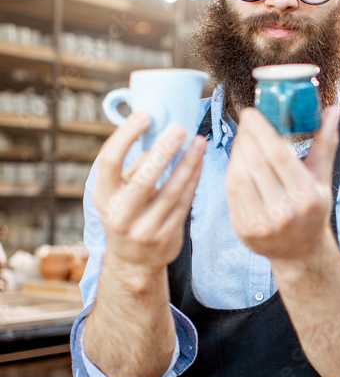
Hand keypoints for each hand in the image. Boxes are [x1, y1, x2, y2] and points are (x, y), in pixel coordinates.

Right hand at [93, 112, 206, 269]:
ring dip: (188, 164)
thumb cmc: (127, 212)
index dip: (126, 136)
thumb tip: (158, 138)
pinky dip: (193, 180)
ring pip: (171, 192)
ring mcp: (144, 229)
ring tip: (198, 142)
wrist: (133, 261)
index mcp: (103, 197)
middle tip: (180, 129)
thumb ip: (133, 168)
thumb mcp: (118, 193)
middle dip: (164, 152)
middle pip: (144, 179)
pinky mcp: (166, 237)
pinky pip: (184, 203)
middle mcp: (120, 215)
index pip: (109, 161)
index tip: (144, 115)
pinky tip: (199, 163)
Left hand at [226, 105, 339, 262]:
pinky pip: (231, 193)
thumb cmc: (312, 210)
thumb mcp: (323, 178)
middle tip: (245, 121)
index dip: (261, 131)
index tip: (251, 112)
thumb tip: (331, 110)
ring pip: (239, 177)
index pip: (279, 156)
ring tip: (242, 139)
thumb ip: (325, 143)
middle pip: (257, 164)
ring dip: (236, 153)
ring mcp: (262, 224)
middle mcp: (285, 213)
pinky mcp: (244, 231)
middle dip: (247, 137)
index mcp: (307, 198)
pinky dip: (231, 171)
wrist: (300, 252)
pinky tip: (236, 160)